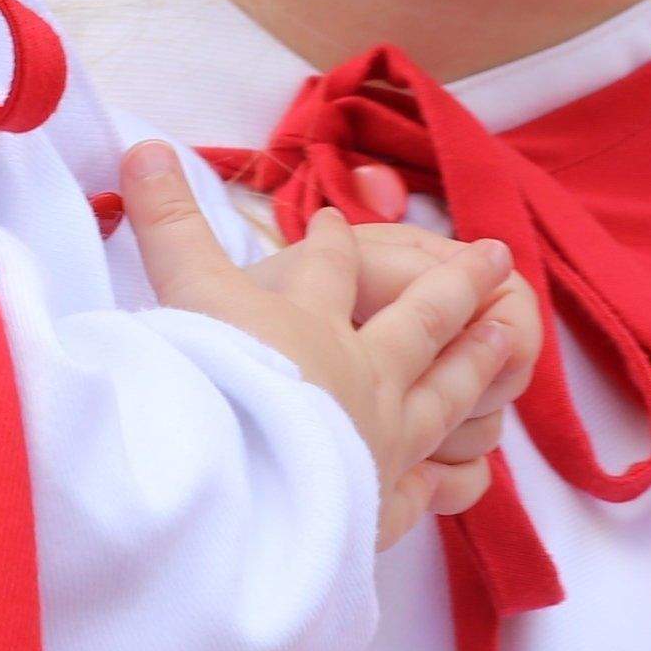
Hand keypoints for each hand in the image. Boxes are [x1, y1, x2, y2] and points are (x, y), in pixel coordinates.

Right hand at [120, 142, 522, 547]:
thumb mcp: (184, 290)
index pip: (329, 269)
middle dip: (454, 284)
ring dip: (475, 361)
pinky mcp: (384, 505)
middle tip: (494, 254)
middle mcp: (360, 373)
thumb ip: (168, 222)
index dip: (332, 244)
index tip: (338, 221)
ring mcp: (382, 441)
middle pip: (420, 321)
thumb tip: (142, 146)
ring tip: (507, 334)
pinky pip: (435, 488)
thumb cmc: (212, 383)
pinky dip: (456, 476)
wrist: (236, 485)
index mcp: (310, 321)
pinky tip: (475, 472)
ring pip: (445, 392)